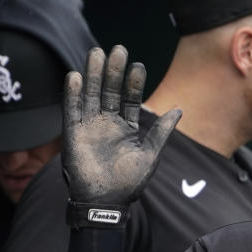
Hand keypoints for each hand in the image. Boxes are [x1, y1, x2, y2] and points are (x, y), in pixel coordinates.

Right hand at [62, 46, 179, 209]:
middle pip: (110, 91)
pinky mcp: (73, 134)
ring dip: (92, 74)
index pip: (130, 99)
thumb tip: (179, 109)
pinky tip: (74, 76)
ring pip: (91, 95)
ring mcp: (89, 127)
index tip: (138, 64)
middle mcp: (107, 124)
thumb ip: (161, 131)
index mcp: (126, 128)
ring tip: (96, 53)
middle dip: (113, 71)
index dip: (134, 82)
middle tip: (118, 48)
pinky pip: (72, 110)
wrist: (106, 203)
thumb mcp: (150, 155)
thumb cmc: (129, 183)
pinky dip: (72, 94)